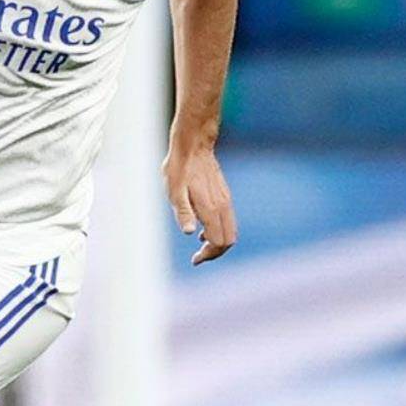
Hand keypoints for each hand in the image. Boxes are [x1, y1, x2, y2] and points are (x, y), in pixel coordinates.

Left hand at [163, 144, 236, 265]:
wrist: (193, 146)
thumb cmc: (179, 168)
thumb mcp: (174, 191)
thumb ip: (184, 212)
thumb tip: (190, 233)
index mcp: (211, 208)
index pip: (218, 242)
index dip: (208, 255)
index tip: (194, 259)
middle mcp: (223, 206)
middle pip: (228, 241)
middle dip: (215, 253)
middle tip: (198, 257)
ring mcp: (226, 201)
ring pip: (231, 231)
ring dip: (218, 243)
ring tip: (200, 246)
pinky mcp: (225, 196)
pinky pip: (229, 221)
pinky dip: (220, 231)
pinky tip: (203, 230)